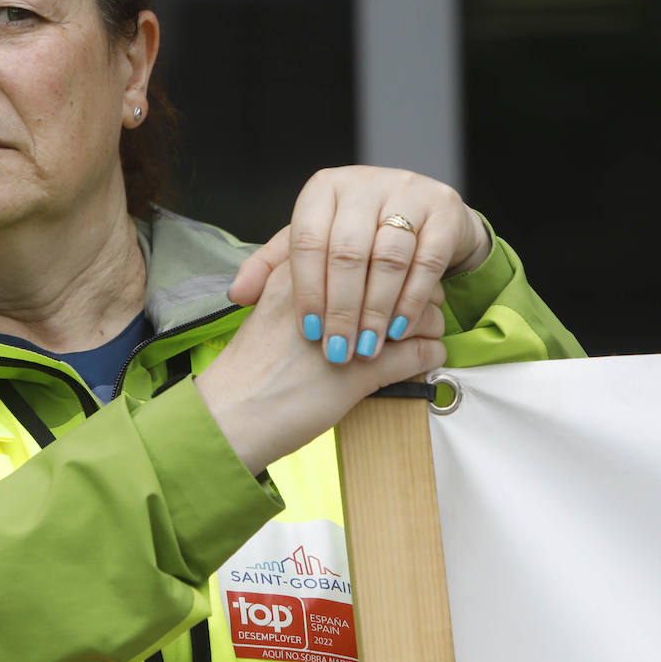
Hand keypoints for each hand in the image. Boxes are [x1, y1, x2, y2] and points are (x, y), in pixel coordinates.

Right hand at [198, 260, 445, 472]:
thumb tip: (351, 291)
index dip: (388, 269)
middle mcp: (334, 292)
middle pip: (401, 272)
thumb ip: (312, 292)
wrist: (230, 414)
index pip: (370, 247)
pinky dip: (430, 356)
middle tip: (412, 314)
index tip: (389, 289)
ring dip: (428, 324)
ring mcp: (352, 329)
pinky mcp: (365, 370)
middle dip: (415, 292)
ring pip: (419, 310)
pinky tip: (426, 360)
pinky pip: (421, 352)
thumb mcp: (276, 310)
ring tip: (421, 338)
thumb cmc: (250, 368)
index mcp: (307, 270)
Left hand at [228, 167, 489, 362]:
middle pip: (346, 251)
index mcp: (323, 189)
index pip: (307, 240)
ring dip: (376, 309)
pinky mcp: (443, 210)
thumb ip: (274, 267)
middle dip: (341, 308)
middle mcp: (363, 183)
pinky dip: (411, 299)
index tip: (308, 332)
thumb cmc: (358, 234)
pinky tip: (399, 329)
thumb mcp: (314, 243)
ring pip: (388, 257)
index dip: (307, 289)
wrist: (423, 214)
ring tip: (368, 346)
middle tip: (339, 349)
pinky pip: (426, 260)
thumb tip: (238, 295)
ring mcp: (407, 192)